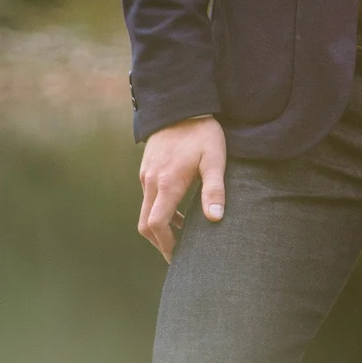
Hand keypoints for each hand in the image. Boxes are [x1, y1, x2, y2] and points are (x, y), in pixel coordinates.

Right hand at [137, 114, 225, 262]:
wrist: (180, 105)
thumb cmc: (202, 132)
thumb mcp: (215, 159)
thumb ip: (215, 188)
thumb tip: (215, 219)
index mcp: (167, 183)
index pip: (157, 225)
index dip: (165, 245)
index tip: (178, 257)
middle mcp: (151, 182)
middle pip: (146, 224)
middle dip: (160, 242)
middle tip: (177, 254)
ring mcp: (146, 175)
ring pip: (146, 211)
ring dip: (160, 226)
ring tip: (182, 234)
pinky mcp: (146, 169)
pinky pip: (148, 198)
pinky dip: (159, 210)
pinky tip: (178, 210)